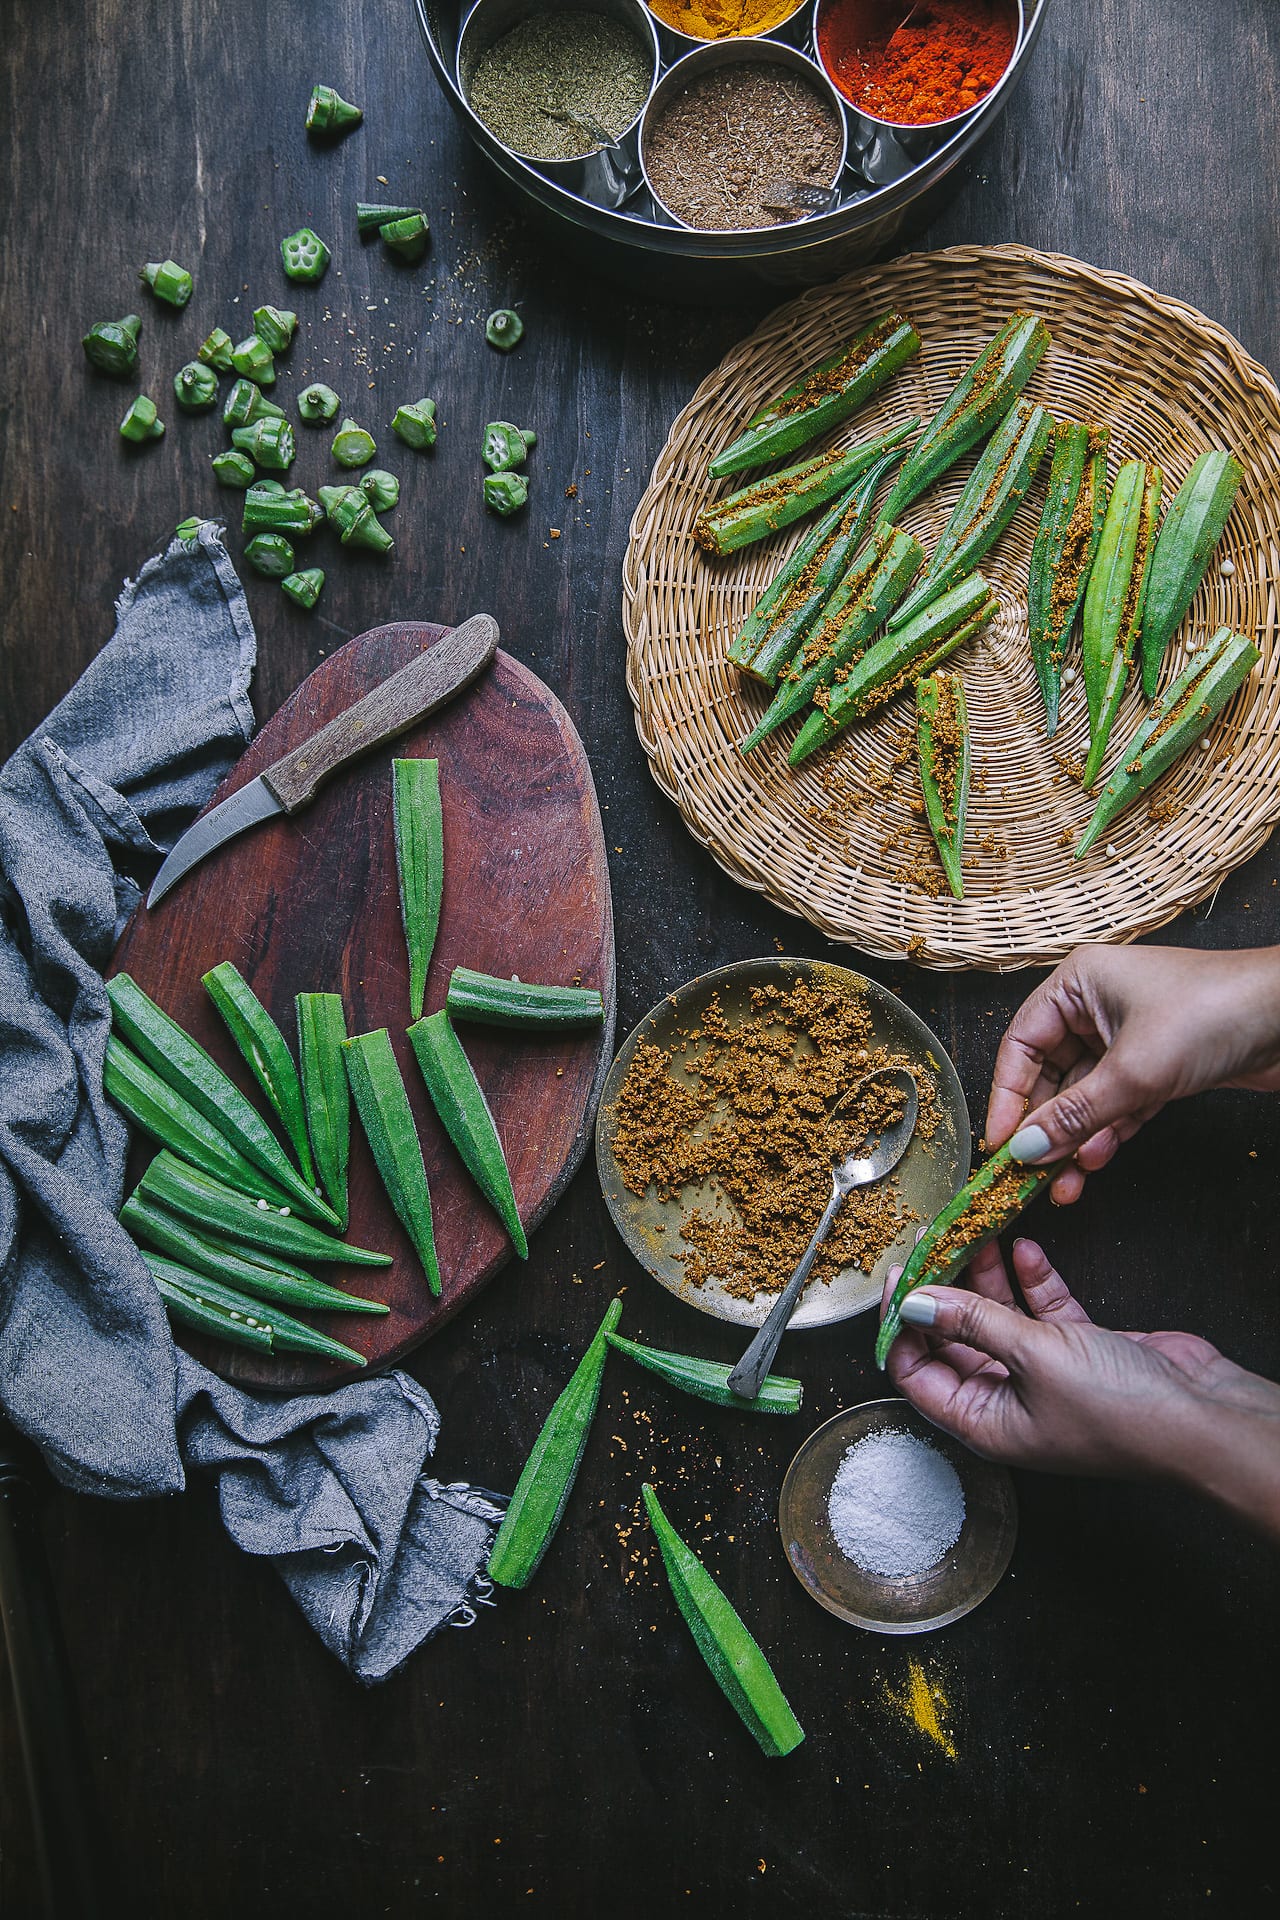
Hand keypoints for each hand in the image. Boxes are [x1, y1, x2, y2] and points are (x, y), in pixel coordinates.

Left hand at [881, 1240, 1279, 1535]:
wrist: (1203, 1415)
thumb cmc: (1122, 1411)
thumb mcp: (1034, 1357)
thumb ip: (972, 1322)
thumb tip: (915, 1301)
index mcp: (983, 1423)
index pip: (917, 1374)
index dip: (902, 1325)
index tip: (901, 1277)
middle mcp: (1006, 1402)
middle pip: (953, 1339)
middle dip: (941, 1291)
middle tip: (932, 1242)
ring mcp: (1042, 1375)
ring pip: (996, 1319)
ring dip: (985, 1277)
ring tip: (973, 1233)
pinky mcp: (1077, 1350)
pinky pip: (1040, 1311)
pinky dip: (1031, 1281)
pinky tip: (1026, 1250)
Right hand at [985, 945, 1279, 1201]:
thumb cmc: (1214, 1014)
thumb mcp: (1133, 1071)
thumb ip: (1074, 1115)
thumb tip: (1025, 1149)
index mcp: (1078, 984)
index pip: (1022, 1044)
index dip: (1008, 1096)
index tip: (1001, 1144)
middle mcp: (1097, 1006)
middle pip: (1052, 1075)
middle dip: (1046, 1128)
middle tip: (1031, 1174)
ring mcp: (1129, 1036)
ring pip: (1086, 1095)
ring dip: (1076, 1139)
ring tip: (1065, 1183)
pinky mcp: (1159, 1064)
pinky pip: (1117, 1103)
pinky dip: (1108, 1131)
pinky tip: (1097, 1160)